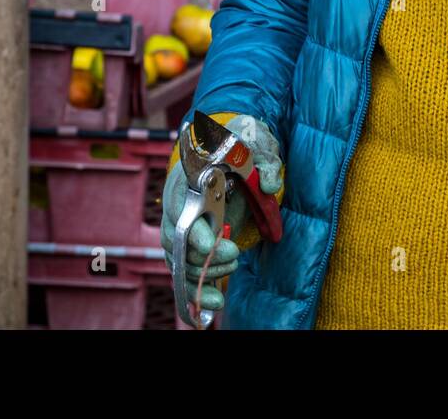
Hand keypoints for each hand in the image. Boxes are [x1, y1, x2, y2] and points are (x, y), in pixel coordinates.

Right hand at [160, 113, 283, 311]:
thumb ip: (265, 161)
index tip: (215, 243)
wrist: (233, 147)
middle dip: (204, 256)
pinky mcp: (190, 240)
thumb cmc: (243, 145)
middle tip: (234, 254)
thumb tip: (269, 183)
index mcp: (190, 175)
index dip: (195, 231)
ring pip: (180, 258)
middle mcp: (179, 201)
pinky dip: (196, 288)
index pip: (181, 207)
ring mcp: (181, 221)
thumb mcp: (258, 145)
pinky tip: (212, 303)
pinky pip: (184, 269)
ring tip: (231, 269)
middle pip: (178, 239)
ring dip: (203, 274)